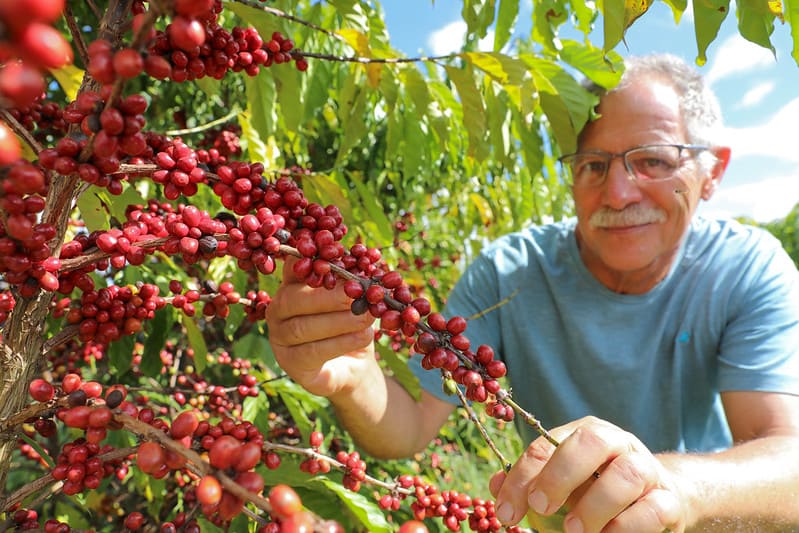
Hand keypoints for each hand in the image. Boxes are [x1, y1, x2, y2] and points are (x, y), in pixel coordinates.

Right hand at [264, 257, 376, 397]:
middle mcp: (278, 309)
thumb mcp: (354, 299)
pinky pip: (312, 352)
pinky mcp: (290, 363)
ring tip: (366, 317)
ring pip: (302, 327)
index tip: (333, 256)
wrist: (355, 365)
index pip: (293, 267)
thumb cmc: (352, 324)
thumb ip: (351, 283)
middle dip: (328, 296)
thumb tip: (362, 267)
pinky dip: (341, 343)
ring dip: (339, 320)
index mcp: (291, 285)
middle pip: (293, 299)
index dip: (309, 261)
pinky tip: (363, 336)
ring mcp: (279, 338)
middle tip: (358, 293)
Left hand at [489, 416, 687, 532]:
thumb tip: (495, 485)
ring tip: (572, 531)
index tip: (507, 510)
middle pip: (591, 442)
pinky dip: (625, 527)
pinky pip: (652, 510)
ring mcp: (646, 469)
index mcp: (584, 433)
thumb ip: (531, 481)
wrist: (661, 498)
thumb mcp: (563, 480)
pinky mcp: (669, 500)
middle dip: (560, 474)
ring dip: (595, 505)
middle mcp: (617, 443)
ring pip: (626, 475)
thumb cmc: (599, 487)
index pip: (546, 445)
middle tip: (540, 507)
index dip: (521, 477)